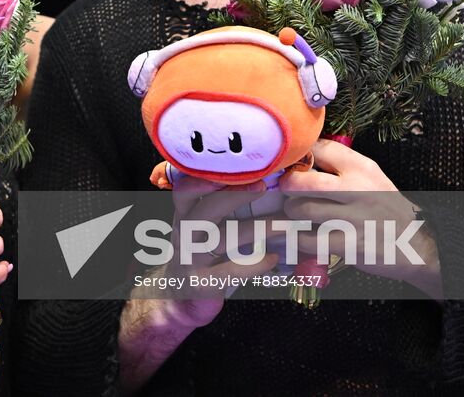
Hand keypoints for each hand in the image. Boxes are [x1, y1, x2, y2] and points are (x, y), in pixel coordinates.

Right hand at [127, 175, 278, 333]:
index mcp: (184, 216)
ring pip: (224, 239)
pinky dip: (254, 264)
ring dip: (258, 228)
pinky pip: (230, 271)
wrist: (177, 297)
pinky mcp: (204, 283)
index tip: (228, 165)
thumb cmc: (198, 253)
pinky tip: (272, 258)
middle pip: (205, 211)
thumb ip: (216, 204)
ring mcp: (193, 260)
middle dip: (233, 195)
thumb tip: (257, 178)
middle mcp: (185, 235)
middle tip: (262, 185)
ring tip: (285, 223)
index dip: (201, 178)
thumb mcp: (198, 227)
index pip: (184, 191)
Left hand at [277, 139, 441, 297]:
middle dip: (287, 184)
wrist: (415, 244)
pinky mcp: (348, 244)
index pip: (320, 149)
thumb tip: (301, 158)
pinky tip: (301, 234)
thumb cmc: (386, 208)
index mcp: (362, 168)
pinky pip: (308, 239)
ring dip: (291, 212)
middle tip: (285, 188)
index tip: (294, 162)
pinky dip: (298, 237)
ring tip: (295, 212)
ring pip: (302, 210)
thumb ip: (342, 167)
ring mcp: (353, 219)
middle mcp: (357, 190)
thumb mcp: (371, 178)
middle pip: (303, 181)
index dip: (301, 154)